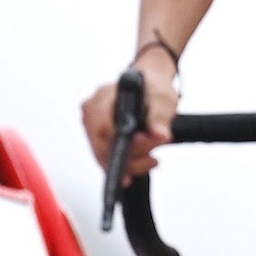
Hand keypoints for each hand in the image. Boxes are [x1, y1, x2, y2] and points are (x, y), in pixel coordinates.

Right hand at [81, 50, 177, 180]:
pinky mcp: (97, 139)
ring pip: (103, 156)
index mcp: (104, 95)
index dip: (120, 142)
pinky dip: (126, 165)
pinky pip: (106, 159)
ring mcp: (92, 126)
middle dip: (130, 156)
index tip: (142, 149)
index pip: (102, 126)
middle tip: (153, 158)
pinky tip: (144, 162)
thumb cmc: (153, 91)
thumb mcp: (163, 99)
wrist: (150, 90)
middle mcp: (92, 110)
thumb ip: (160, 116)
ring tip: (152, 158)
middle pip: (101, 144)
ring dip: (131, 162)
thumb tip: (160, 134)